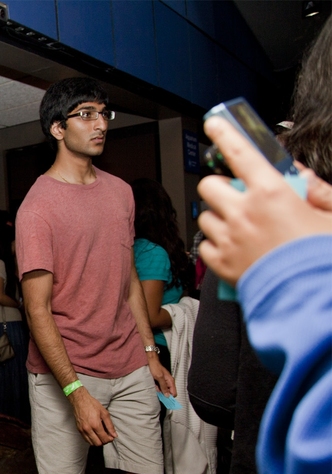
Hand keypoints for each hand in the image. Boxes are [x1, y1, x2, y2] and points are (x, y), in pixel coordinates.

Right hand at [68, 387, 116, 445]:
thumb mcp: (104, 413)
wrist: (79, 400)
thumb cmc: (92, 404)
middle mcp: (88, 429)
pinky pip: (86, 439)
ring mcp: (82, 430)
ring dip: (98, 441)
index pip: (104, 439)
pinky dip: (91, 439)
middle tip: (107, 436)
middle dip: (104, 441)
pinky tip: (95, 434)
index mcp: (95, 425)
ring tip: (101, 435)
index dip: (110, 439)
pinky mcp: (78, 429)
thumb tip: (114, 435)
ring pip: (91, 443)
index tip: (112, 436)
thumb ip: (110, 425)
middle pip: (98, 443)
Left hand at [148, 355, 175, 395]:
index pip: (174, 393)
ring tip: (155, 387)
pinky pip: (160, 387)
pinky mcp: (161, 380)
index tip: (165, 400)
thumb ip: (164, 386)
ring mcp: (165, 381)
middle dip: (164, 394)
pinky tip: (154, 386)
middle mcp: (169, 382)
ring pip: (164, 390)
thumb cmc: (155, 368)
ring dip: (160, 390)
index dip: (170, 397)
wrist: (151, 361)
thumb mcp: (159, 378)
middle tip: (158, 392)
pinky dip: (157, 387)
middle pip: (169, 392)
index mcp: (171, 381)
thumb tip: (167, 395)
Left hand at [197, 117, 331, 284]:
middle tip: (237, 195)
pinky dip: (215, 244)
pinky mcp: (220, 263)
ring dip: (218, 216)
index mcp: (272, 194)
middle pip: (210, 185)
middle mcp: (243, 213)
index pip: (241, 154)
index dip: (225, 133)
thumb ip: (320, 192)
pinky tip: (235, 248)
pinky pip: (205, 244)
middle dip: (220, 186)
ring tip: (241, 227)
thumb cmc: (320, 258)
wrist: (308, 299)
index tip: (215, 123)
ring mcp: (228, 238)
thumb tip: (305, 178)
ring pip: (205, 215)